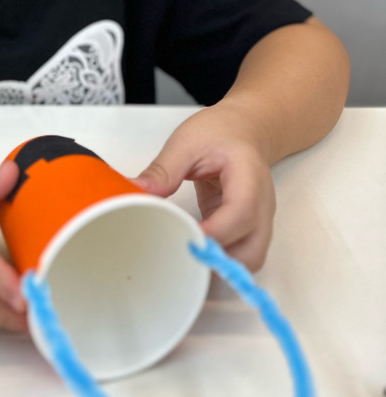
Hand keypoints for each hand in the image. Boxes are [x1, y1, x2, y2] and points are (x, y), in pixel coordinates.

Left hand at [131, 104, 276, 270]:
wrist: (244, 129)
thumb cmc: (220, 132)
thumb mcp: (186, 141)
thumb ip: (163, 169)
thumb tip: (136, 192)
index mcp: (248, 177)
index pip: (240, 213)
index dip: (214, 233)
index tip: (184, 240)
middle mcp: (261, 206)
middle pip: (251, 251)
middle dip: (217, 262)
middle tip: (181, 255)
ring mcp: (257, 221)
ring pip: (249, 261)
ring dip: (219, 267)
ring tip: (184, 257)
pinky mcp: (245, 229)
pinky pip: (239, 256)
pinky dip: (218, 261)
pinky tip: (192, 251)